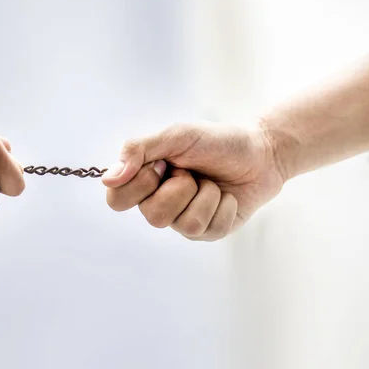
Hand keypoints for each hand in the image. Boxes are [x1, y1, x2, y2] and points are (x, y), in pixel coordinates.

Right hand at [102, 121, 285, 240]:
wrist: (260, 152)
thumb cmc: (215, 141)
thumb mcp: (176, 135)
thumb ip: (138, 150)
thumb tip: (108, 178)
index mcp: (144, 180)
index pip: (116, 199)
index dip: (139, 184)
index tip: (161, 164)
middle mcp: (158, 203)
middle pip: (152, 216)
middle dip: (179, 189)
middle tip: (190, 172)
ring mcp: (182, 220)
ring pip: (182, 224)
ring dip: (205, 196)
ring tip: (210, 182)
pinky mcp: (207, 232)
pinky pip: (208, 228)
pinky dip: (222, 205)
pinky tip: (226, 195)